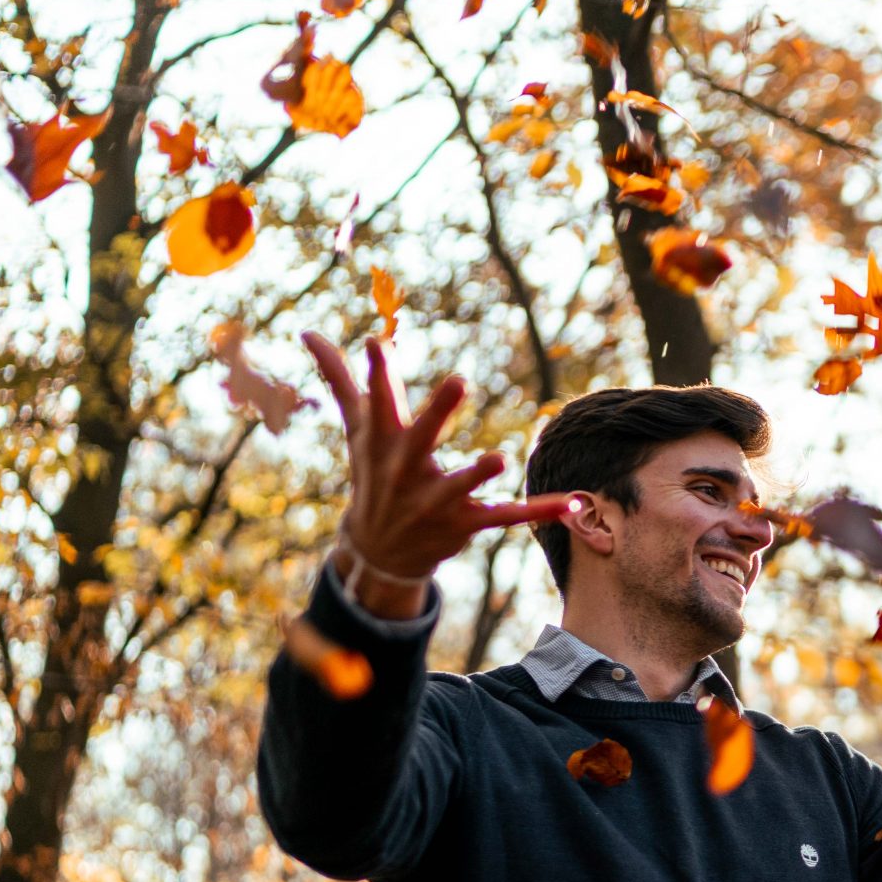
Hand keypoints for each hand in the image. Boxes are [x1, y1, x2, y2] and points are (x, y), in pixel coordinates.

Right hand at [304, 333, 578, 614]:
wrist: (379, 551)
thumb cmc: (374, 474)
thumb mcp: (358, 430)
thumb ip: (341, 380)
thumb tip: (308, 330)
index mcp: (384, 443)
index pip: (379, 403)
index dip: (379, 374)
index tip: (378, 343)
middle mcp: (407, 470)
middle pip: (421, 438)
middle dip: (438, 413)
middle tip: (459, 380)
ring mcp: (436, 500)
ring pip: (461, 486)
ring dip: (478, 475)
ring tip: (500, 457)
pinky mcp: (466, 523)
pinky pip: (506, 517)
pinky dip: (540, 511)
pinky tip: (573, 502)